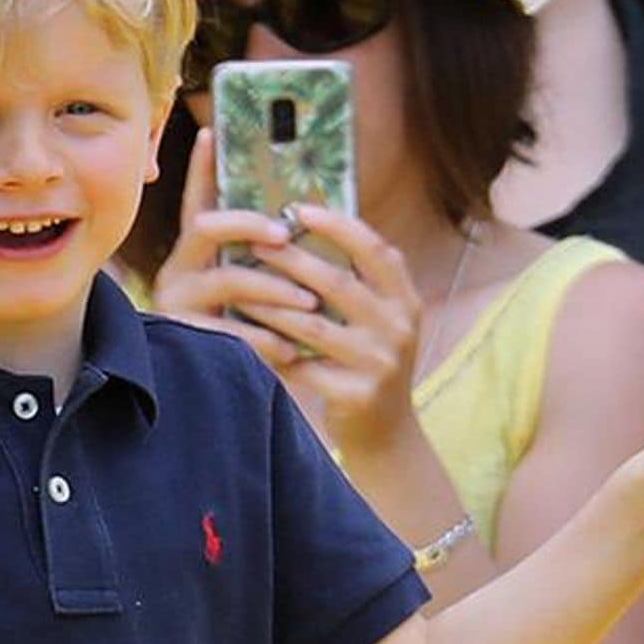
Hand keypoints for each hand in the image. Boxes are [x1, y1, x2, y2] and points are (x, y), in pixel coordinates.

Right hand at [151, 128, 320, 370]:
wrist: (226, 396)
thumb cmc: (253, 328)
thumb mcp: (258, 288)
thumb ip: (270, 257)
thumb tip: (307, 218)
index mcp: (198, 251)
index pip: (199, 201)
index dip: (202, 169)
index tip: (212, 134)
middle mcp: (181, 269)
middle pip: (207, 228)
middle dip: (248, 225)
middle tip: (287, 234)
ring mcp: (180, 304)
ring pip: (227, 280)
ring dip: (273, 288)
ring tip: (310, 302)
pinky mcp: (188, 341)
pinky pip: (228, 334)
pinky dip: (265, 339)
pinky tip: (293, 349)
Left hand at [244, 205, 422, 450]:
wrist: (388, 434)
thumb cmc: (371, 364)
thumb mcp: (382, 321)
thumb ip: (362, 282)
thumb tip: (310, 228)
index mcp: (406, 301)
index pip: (377, 251)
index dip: (340, 226)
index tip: (301, 209)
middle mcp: (399, 328)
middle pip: (337, 283)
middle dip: (290, 259)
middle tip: (254, 244)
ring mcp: (379, 362)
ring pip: (312, 324)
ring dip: (269, 304)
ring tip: (237, 288)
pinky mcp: (356, 393)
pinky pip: (302, 364)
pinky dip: (271, 348)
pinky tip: (245, 336)